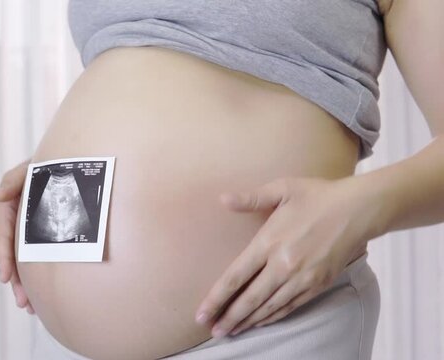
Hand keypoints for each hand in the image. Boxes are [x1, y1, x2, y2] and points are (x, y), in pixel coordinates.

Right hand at [0, 158, 34, 313]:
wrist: (70, 167)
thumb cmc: (49, 165)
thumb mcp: (31, 168)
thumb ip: (14, 180)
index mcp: (8, 205)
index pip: (3, 232)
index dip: (4, 255)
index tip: (6, 276)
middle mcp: (15, 220)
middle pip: (11, 253)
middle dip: (15, 278)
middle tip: (22, 301)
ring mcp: (27, 230)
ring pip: (22, 260)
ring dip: (24, 284)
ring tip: (30, 306)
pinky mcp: (40, 235)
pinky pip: (35, 257)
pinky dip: (35, 276)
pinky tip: (38, 297)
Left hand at [194, 176, 378, 337]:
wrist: (358, 209)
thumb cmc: (317, 196)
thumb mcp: (282, 189)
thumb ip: (250, 198)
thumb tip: (222, 199)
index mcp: (269, 242)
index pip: (235, 277)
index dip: (216, 298)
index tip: (201, 313)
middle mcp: (283, 265)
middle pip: (249, 299)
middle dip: (228, 317)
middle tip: (212, 331)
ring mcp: (302, 278)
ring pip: (269, 307)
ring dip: (248, 321)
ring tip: (231, 331)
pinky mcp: (318, 284)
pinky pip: (290, 306)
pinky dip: (272, 317)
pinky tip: (260, 322)